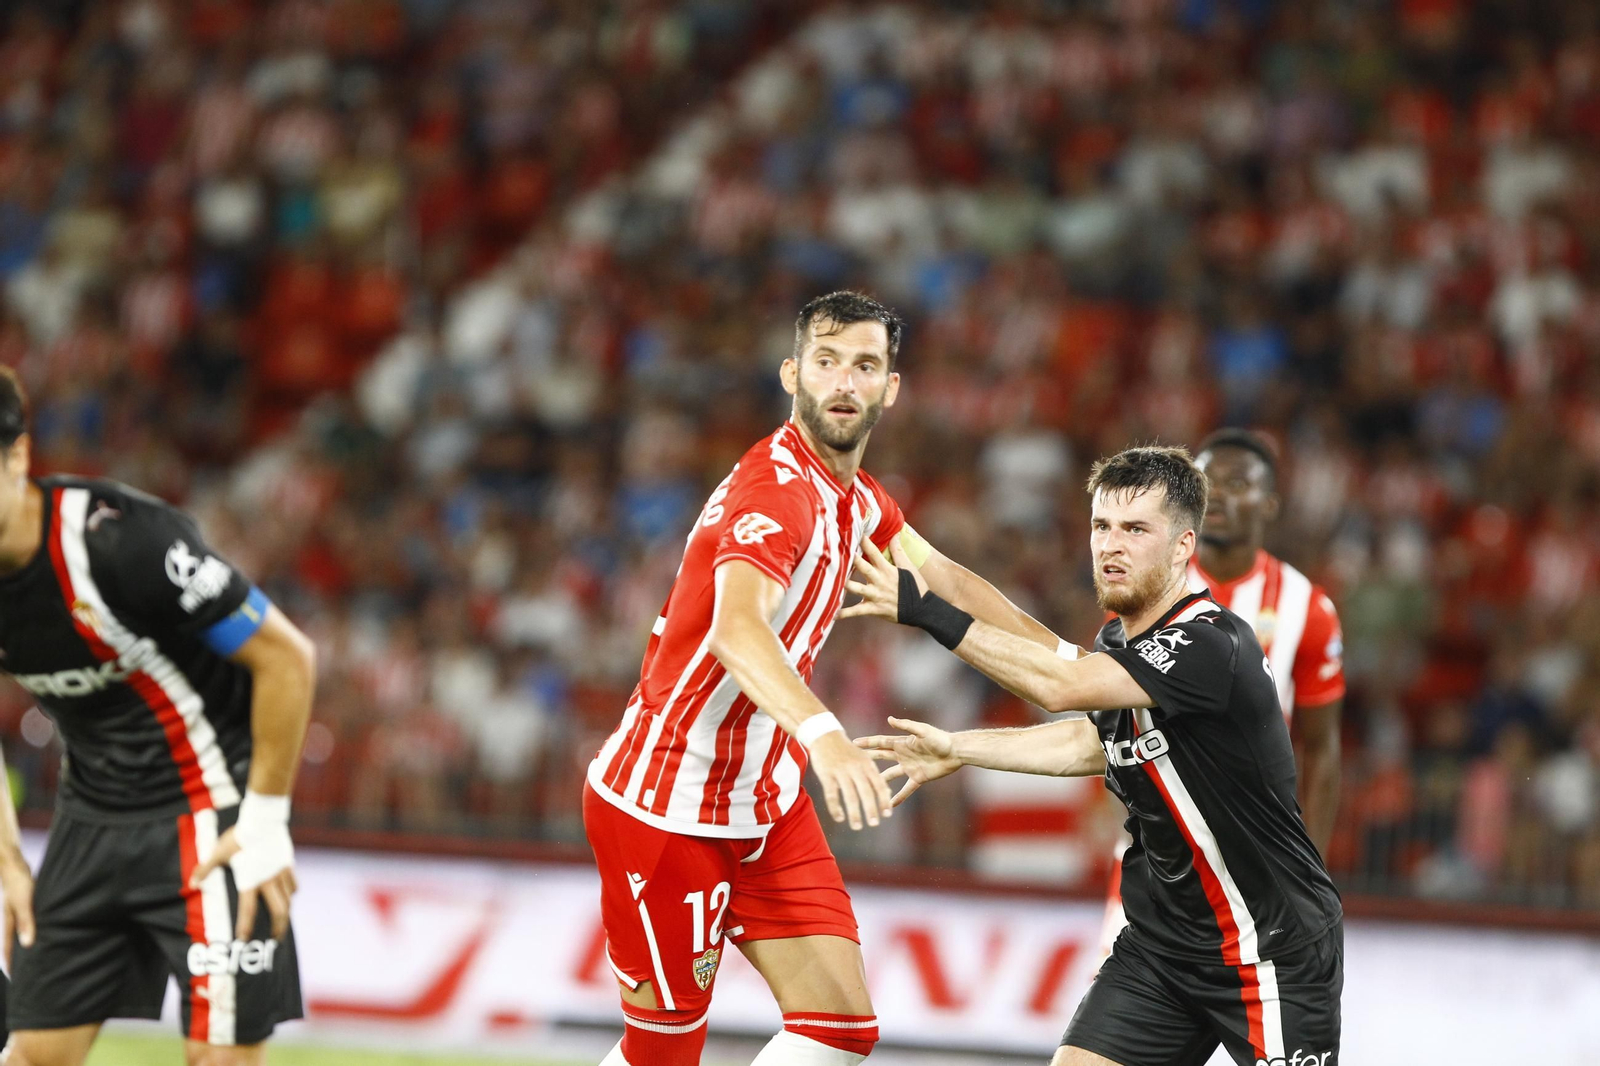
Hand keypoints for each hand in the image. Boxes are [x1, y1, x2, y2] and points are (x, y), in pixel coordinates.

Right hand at [0, 852, 33, 968]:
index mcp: (9, 924)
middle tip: (25, 975)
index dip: (12, 964)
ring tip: (35, 959)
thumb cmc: (19, 883)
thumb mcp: (23, 903)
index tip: (15, 980)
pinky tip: (41, 935)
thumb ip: (26, 922)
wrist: (15, 865)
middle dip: (18, 960)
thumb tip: (27, 944)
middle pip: (13, 945)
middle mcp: (12, 922)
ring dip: (26, 947)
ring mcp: (18, 915)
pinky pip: (28, 925)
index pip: (8, 950)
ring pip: (21, 936)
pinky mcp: (25, 908)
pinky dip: (32, 933)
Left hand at [190, 827, 297, 940]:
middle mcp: (268, 880)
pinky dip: (291, 893)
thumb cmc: (238, 837)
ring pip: (288, 899)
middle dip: (278, 928)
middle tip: (275, 939)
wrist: (263, 820)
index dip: (246, 927)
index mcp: (250, 880)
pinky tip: (289, 895)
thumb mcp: (218, 853)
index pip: (248, 910)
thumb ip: (205, 869)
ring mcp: (280, 872)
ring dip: (286, 912)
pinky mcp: (288, 863)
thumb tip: (191, 883)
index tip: (244, 940)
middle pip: (279, 910)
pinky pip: (293, 884)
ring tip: (283, 921)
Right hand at [807, 729, 893, 829]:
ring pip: (849, 795)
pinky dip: (835, 808)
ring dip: (854, 813)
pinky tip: (839, 818)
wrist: (825, 736)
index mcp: (867, 764)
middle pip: (866, 791)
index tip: (887, 814)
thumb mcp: (864, 759)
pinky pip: (831, 794)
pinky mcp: (826, 774)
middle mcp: (856, 768)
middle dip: (871, 809)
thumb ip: (875, 776)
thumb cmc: (848, 751)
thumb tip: (887, 794)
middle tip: (874, 824)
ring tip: (857, 826)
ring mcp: (841, 771)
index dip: (884, 800)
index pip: (878, 784)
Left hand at [841, 539, 925, 621]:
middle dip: (851, 559)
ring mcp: (876, 595)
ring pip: (857, 588)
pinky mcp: (874, 608)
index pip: (873, 552)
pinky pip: (857, 611)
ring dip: (844, 584)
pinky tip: (833, 614)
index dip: (864, 542)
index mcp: (887, 569)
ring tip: (830, 580)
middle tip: (837, 550)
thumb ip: (898, 551)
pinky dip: (845, 613)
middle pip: (863, 567)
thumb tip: (895, 534)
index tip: (854, 532)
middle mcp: (879, 580)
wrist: (922, 609)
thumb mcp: (908, 566)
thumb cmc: (916, 586)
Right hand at [855, 716, 962, 806]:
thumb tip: (889, 719)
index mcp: (902, 743)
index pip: (881, 742)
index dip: (868, 743)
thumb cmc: (940, 738)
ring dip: (880, 781)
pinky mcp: (918, 778)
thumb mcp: (923, 731)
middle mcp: (903, 755)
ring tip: (866, 788)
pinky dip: (899, 797)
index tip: (853, 743)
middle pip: (881, 758)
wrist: (955, 752)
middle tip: (852, 763)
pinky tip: (890, 805)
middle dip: (868, 759)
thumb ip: (906, 726)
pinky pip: (906, 789)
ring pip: (890, 775)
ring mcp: (909, 767)